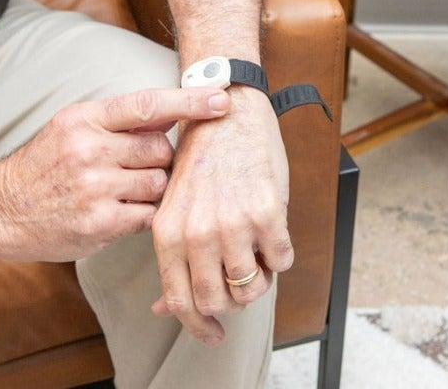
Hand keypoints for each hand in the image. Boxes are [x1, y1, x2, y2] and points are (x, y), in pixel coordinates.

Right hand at [0, 87, 230, 261]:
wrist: (0, 209)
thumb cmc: (46, 165)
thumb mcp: (73, 127)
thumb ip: (120, 121)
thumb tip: (174, 111)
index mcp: (85, 119)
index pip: (148, 105)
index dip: (189, 101)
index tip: (221, 100)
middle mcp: (89, 149)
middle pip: (161, 150)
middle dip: (159, 160)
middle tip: (134, 168)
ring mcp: (93, 188)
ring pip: (159, 184)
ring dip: (152, 190)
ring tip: (121, 191)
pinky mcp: (98, 223)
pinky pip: (148, 216)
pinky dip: (142, 215)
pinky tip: (117, 212)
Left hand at [150, 86, 290, 345]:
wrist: (228, 111)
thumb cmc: (202, 159)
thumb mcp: (174, 207)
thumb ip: (172, 258)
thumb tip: (164, 308)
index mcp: (168, 232)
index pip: (180, 301)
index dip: (198, 327)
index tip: (213, 335)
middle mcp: (197, 233)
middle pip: (219, 302)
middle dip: (233, 300)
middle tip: (241, 281)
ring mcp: (233, 224)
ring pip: (252, 287)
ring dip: (260, 277)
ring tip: (258, 252)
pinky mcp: (267, 212)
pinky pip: (283, 260)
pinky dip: (281, 254)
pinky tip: (273, 233)